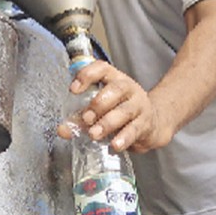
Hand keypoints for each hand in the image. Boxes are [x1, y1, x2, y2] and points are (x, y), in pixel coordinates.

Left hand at [56, 60, 171, 153]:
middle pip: (116, 89)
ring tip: (94, 134)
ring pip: (125, 110)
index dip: (87, 76)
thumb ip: (79, 118)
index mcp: (114, 79)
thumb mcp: (100, 111)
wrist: (152, 124)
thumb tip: (62, 130)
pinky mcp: (146, 123)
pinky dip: (123, 138)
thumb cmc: (120, 112)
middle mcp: (128, 88)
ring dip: (107, 123)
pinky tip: (114, 145)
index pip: (101, 68)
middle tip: (86, 118)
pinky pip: (135, 129)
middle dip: (98, 104)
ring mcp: (139, 105)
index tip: (73, 90)